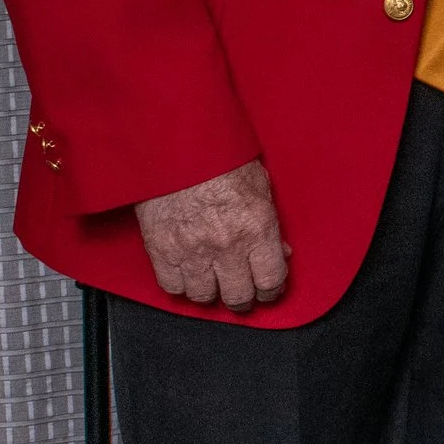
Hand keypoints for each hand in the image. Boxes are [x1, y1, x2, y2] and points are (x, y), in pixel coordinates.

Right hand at [134, 160, 289, 309]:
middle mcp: (227, 244)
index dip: (271, 291)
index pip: (271, 280)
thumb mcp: (260, 186)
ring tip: (214, 282)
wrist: (174, 145)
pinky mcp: (161, 250)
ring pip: (205, 296)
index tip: (268, 290)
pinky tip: (188, 274)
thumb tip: (281, 252)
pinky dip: (181, 285)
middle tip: (242, 292)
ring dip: (211, 292)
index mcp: (257, 227)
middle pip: (239, 296)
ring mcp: (192, 250)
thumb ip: (271, 225)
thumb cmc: (219, 158)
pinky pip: (173, 287)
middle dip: (243, 298)